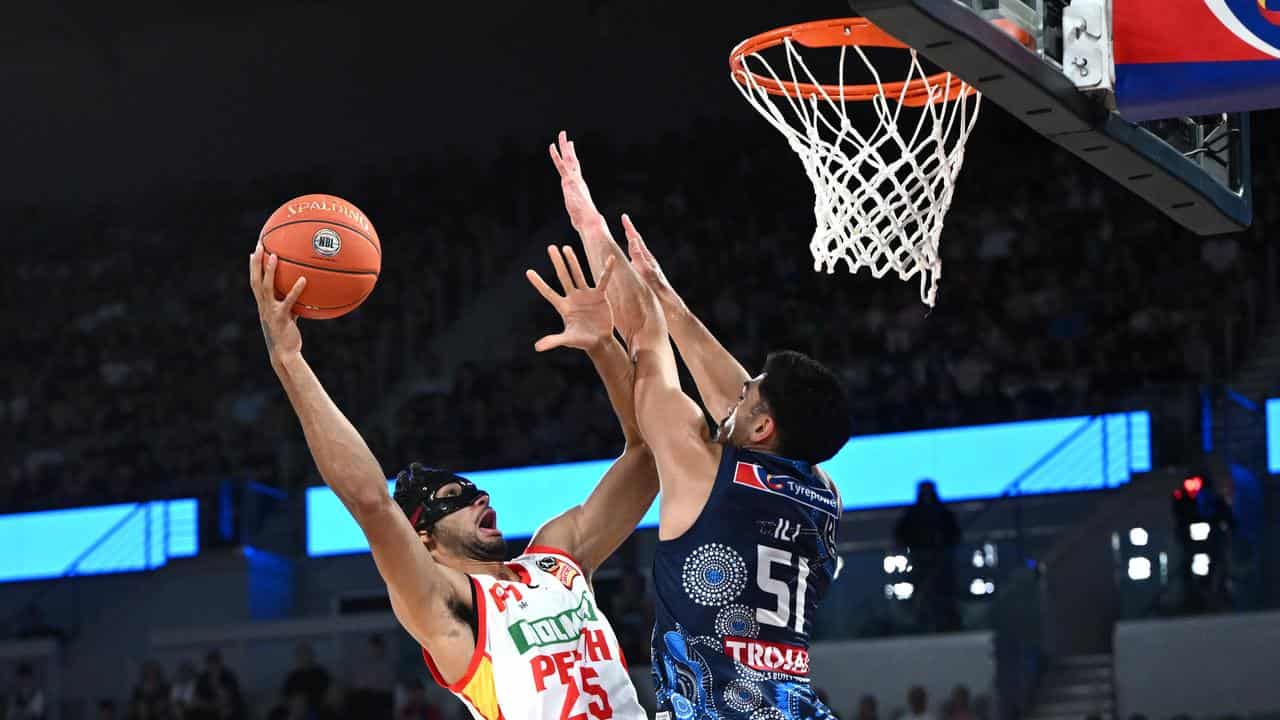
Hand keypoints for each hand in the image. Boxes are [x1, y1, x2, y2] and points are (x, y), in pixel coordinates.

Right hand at [249, 240, 307, 362]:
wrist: (284, 354)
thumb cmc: (287, 336)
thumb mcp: (288, 317)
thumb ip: (292, 304)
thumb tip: (304, 293)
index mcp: (263, 305)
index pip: (255, 282)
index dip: (254, 267)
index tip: (255, 251)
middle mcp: (263, 306)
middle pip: (255, 280)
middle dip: (256, 263)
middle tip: (259, 245)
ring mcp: (270, 311)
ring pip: (266, 287)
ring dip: (270, 271)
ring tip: (275, 255)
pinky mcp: (281, 318)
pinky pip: (289, 301)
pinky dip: (296, 290)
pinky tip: (304, 279)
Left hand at [526, 246, 616, 352]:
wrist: (600, 341)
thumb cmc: (582, 341)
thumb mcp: (567, 340)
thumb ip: (553, 340)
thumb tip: (537, 347)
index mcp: (563, 307)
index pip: (548, 292)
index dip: (538, 283)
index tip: (528, 272)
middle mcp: (573, 297)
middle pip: (563, 276)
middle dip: (557, 262)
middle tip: (551, 247)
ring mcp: (586, 295)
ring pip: (578, 274)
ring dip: (573, 261)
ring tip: (567, 247)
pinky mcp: (599, 296)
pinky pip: (603, 280)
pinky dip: (607, 270)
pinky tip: (610, 259)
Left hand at [549, 130, 601, 231]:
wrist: (589, 220)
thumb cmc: (584, 221)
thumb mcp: (578, 215)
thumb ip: (578, 214)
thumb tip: (579, 222)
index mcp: (579, 186)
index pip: (575, 169)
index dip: (572, 159)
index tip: (570, 150)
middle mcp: (577, 180)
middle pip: (573, 160)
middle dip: (569, 149)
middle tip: (566, 137)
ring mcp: (574, 179)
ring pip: (569, 159)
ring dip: (564, 146)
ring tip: (562, 134)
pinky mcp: (569, 181)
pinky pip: (562, 165)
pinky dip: (556, 155)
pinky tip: (552, 147)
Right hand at [621, 214, 678, 305]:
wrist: (667, 305)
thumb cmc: (657, 290)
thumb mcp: (647, 272)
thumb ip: (639, 257)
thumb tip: (633, 239)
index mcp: (646, 259)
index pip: (636, 240)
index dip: (629, 228)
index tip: (624, 217)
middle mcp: (647, 262)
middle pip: (637, 244)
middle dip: (630, 233)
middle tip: (625, 222)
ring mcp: (646, 269)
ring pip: (636, 253)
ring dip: (631, 244)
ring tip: (626, 236)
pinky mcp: (645, 277)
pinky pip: (635, 263)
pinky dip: (631, 257)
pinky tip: (628, 261)